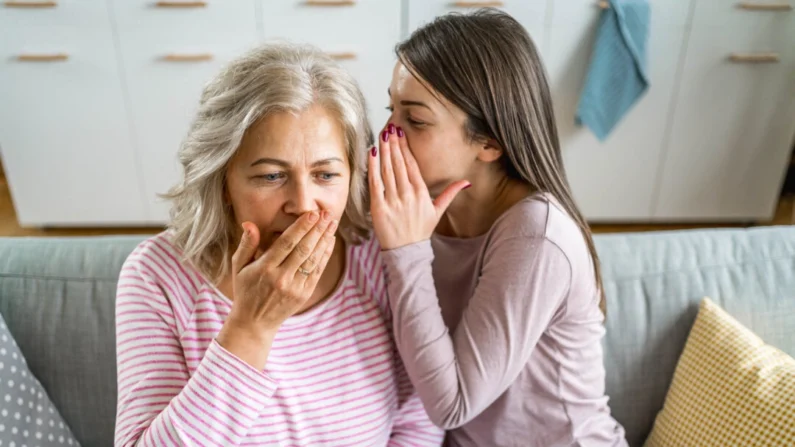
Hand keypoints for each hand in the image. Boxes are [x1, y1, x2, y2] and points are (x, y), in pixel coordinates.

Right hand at [217, 211, 336, 368]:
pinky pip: (317, 271)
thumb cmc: (245, 290)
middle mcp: (281, 278)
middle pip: (303, 249)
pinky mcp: (304, 294)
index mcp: (264, 269)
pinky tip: (329, 241)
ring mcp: (295, 287)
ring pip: (313, 259)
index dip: (301, 228)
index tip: (312, 213)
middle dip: (317, 230)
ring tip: (331, 223)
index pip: (286, 244)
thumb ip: (246, 245)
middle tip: (326, 213)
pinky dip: (325, 255)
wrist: (254, 322)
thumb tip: (249, 223)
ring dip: (324, 240)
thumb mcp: (238, 267)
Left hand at [368, 124, 469, 249]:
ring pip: (388, 170)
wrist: (407, 251)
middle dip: (394, 144)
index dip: (406, 148)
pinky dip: (373, 168)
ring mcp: (393, 201)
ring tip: (382, 136)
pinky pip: (375, 183)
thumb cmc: (421, 230)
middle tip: (390, 128)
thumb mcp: (438, 211)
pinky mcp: (379, 208)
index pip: (412, 165)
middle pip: (399, 164)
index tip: (401, 134)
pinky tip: (372, 154)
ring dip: (385, 151)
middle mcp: (408, 195)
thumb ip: (450, 193)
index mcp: (422, 193)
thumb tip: (466, 182)